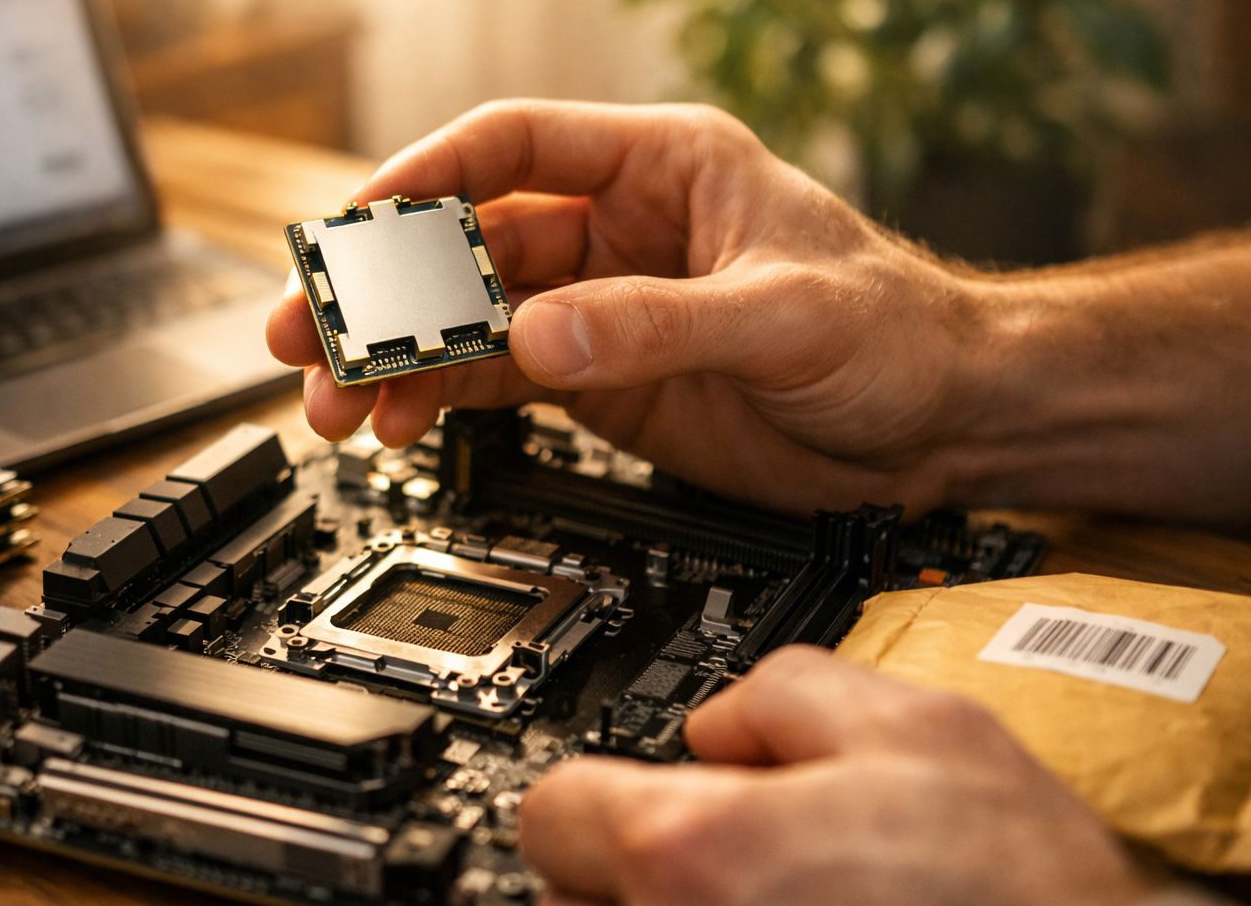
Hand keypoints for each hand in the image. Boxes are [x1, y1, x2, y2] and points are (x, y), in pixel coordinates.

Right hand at [266, 99, 989, 515]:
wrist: (940, 421)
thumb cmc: (895, 331)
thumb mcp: (782, 316)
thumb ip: (658, 325)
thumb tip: (541, 339)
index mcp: (662, 168)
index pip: (514, 145)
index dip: (424, 178)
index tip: (356, 223)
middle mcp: (616, 230)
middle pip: (467, 244)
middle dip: (383, 289)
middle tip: (309, 333)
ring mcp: (599, 309)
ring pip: (468, 321)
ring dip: (396, 359)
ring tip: (335, 403)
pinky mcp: (600, 379)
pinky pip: (497, 381)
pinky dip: (441, 401)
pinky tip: (398, 425)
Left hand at [517, 646, 1152, 905]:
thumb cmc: (1022, 903)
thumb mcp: (924, 730)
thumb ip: (790, 690)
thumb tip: (723, 718)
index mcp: (699, 854)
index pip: (553, 810)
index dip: (598, 789)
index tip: (627, 797)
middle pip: (571, 899)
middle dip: (634, 870)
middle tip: (726, 862)